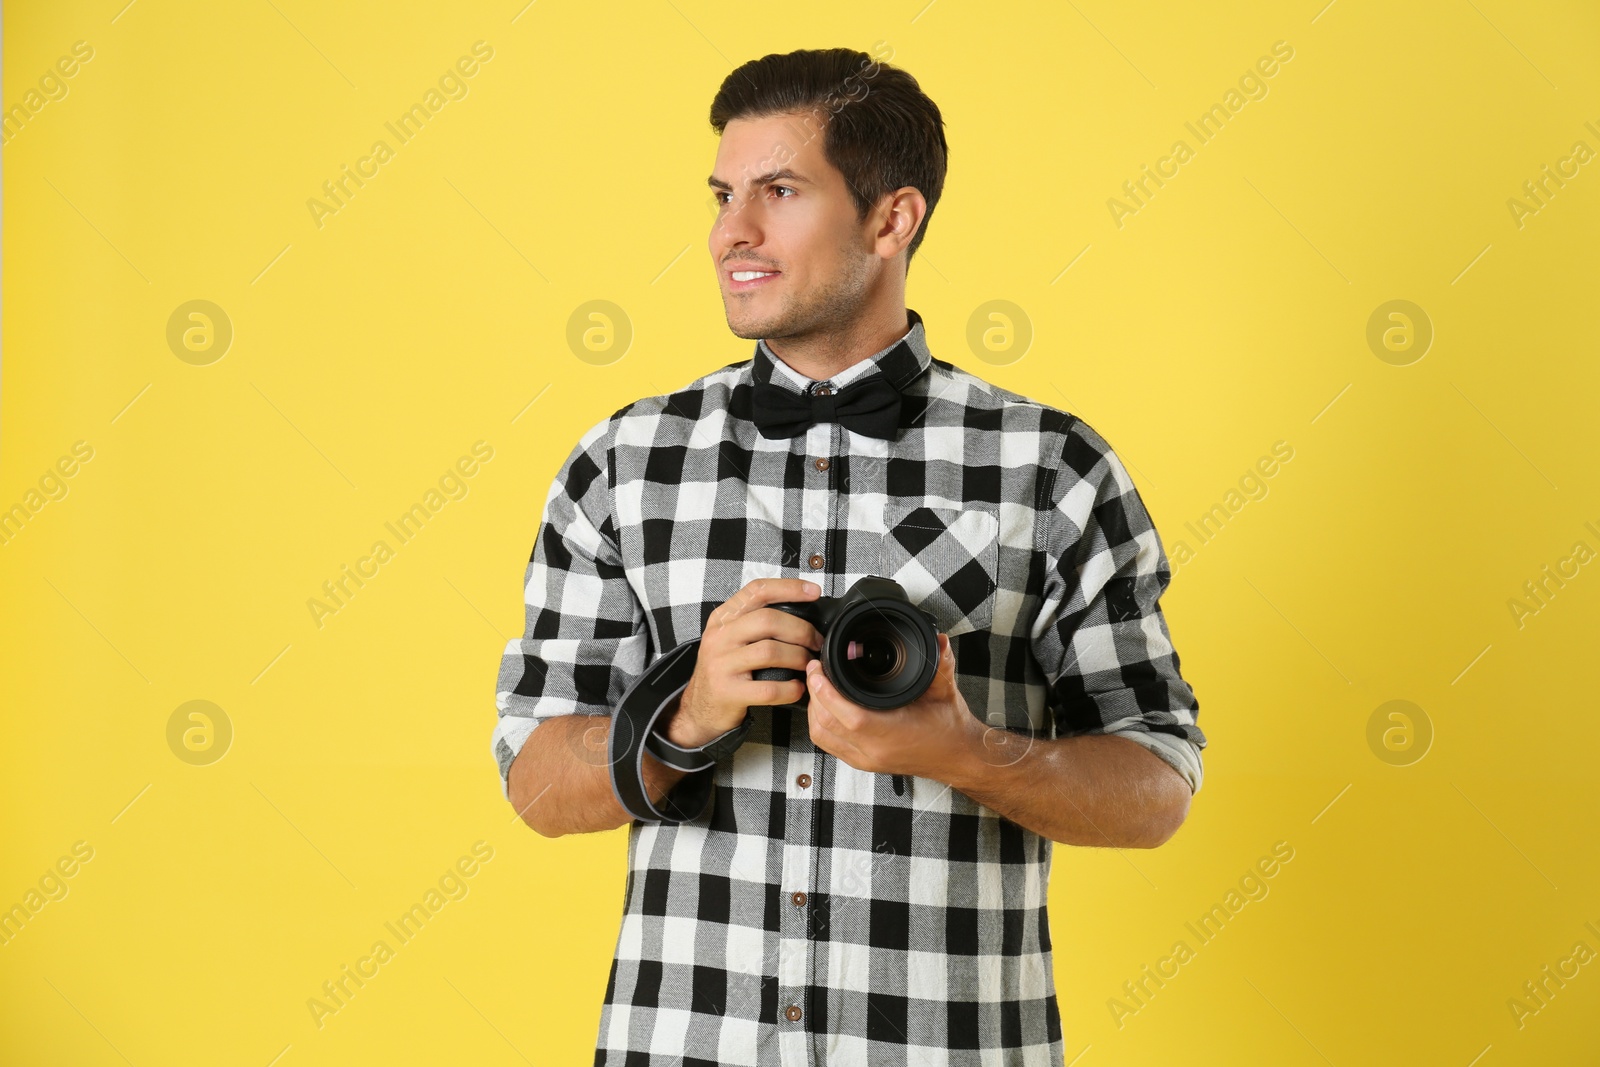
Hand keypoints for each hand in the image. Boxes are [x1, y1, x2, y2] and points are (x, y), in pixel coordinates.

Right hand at [667, 578, 824, 747]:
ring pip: (770, 651)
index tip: (814, 591)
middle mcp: (719, 637)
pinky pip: (769, 689)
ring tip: (809, 663)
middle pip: (768, 620)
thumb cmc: (724, 668)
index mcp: (723, 618)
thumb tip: (801, 609)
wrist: (699, 706)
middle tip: (816, 641)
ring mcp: (721, 664)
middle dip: (801, 630)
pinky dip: (790, 689)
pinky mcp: (728, 692)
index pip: (757, 591)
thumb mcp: (730, 637)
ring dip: (799, 657)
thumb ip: (755, 621)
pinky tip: (797, 688)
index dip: (789, 588)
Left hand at [804, 632, 983, 781]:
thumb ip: (941, 664)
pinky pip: (829, 745)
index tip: (818, 668)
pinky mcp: (863, 763)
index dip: (825, 691)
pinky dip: (821, 724)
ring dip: (814, 710)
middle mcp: (874, 750)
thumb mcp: (945, 691)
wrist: (956, 756)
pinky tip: (825, 707)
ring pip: (822, 736)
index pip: (848, 716)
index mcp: (891, 734)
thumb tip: (939, 639)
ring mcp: (866, 759)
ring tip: (817, 686)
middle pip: (825, 724)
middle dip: (813, 694)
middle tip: (814, 670)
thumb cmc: (949, 727)